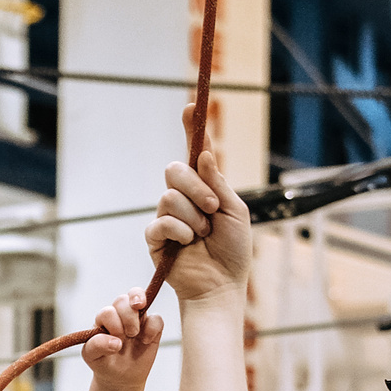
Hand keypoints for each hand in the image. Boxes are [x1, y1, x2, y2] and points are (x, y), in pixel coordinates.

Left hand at [83, 291, 164, 390]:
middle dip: (127, 317)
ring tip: (134, 334)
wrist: (120, 377)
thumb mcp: (92, 357)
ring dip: (137, 316)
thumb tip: (116, 342)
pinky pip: (157, 318)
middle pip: (123, 299)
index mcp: (103, 319)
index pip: (108, 311)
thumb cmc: (103, 362)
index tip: (116, 342)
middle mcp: (119, 315)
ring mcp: (136, 319)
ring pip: (139, 297)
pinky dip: (153, 328)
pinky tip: (146, 341)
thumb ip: (96, 346)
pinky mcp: (151, 328)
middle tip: (128, 335)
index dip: (113, 324)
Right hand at [147, 138, 249, 304]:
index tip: (190, 106)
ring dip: (193, 216)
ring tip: (204, 234)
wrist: (221, 284)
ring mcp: (168, 216)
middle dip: (196, 188)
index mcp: (205, 189)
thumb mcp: (235, 211)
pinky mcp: (155, 237)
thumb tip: (202, 154)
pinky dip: (180, 231)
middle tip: (213, 209)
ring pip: (169, 197)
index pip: (194, 155)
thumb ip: (217, 183)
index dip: (191, 130)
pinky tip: (189, 243)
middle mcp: (184, 198)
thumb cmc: (233, 250)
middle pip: (174, 171)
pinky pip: (161, 221)